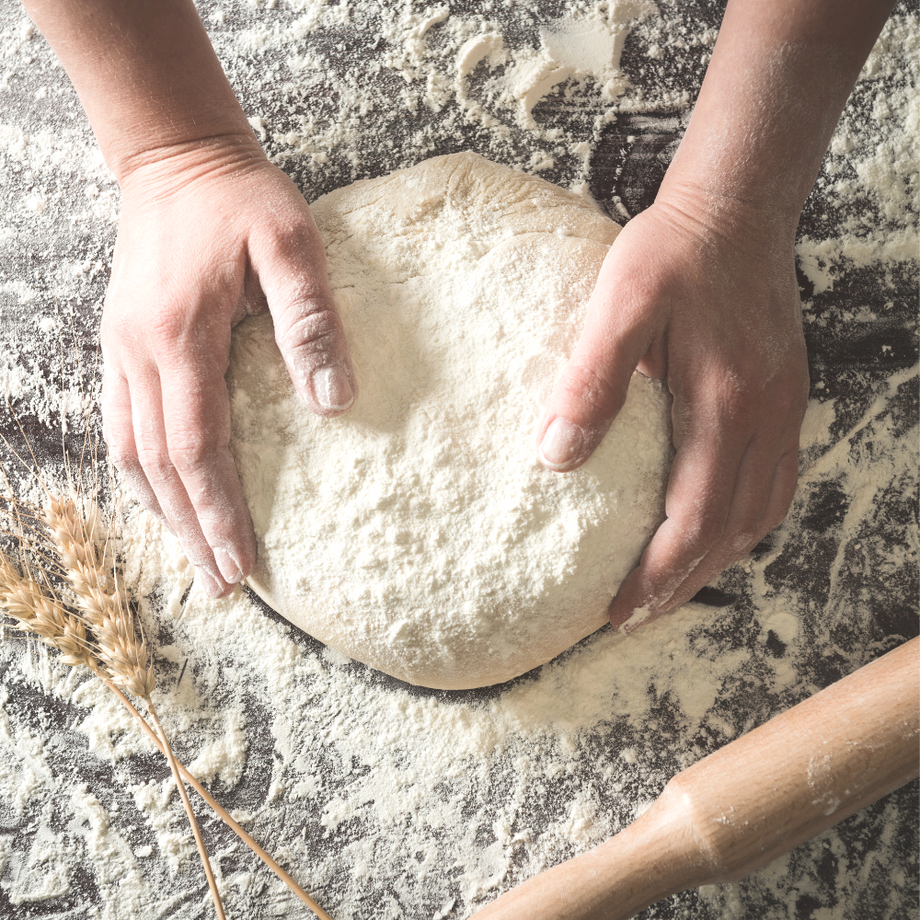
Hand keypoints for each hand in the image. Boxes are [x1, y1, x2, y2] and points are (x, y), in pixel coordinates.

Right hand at [101, 136, 355, 597]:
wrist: (177, 159)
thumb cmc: (242, 200)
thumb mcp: (292, 244)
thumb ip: (310, 322)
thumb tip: (333, 403)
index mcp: (181, 335)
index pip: (195, 446)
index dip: (217, 511)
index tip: (241, 563)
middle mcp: (139, 352)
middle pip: (158, 466)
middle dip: (192, 531)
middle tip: (222, 588)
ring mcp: (122, 349)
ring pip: (131, 452)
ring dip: (163, 512)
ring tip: (194, 559)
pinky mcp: (121, 343)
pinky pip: (121, 424)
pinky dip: (143, 474)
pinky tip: (165, 498)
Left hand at [536, 185, 808, 628]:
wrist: (736, 206)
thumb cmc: (673, 251)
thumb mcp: (620, 304)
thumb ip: (592, 384)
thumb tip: (556, 459)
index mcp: (722, 405)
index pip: (691, 522)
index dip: (655, 577)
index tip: (615, 613)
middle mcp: (764, 418)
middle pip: (731, 532)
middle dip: (683, 583)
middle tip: (637, 615)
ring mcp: (781, 408)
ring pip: (760, 513)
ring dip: (717, 558)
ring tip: (673, 585)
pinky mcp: (782, 395)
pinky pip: (774, 480)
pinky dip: (743, 519)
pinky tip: (716, 524)